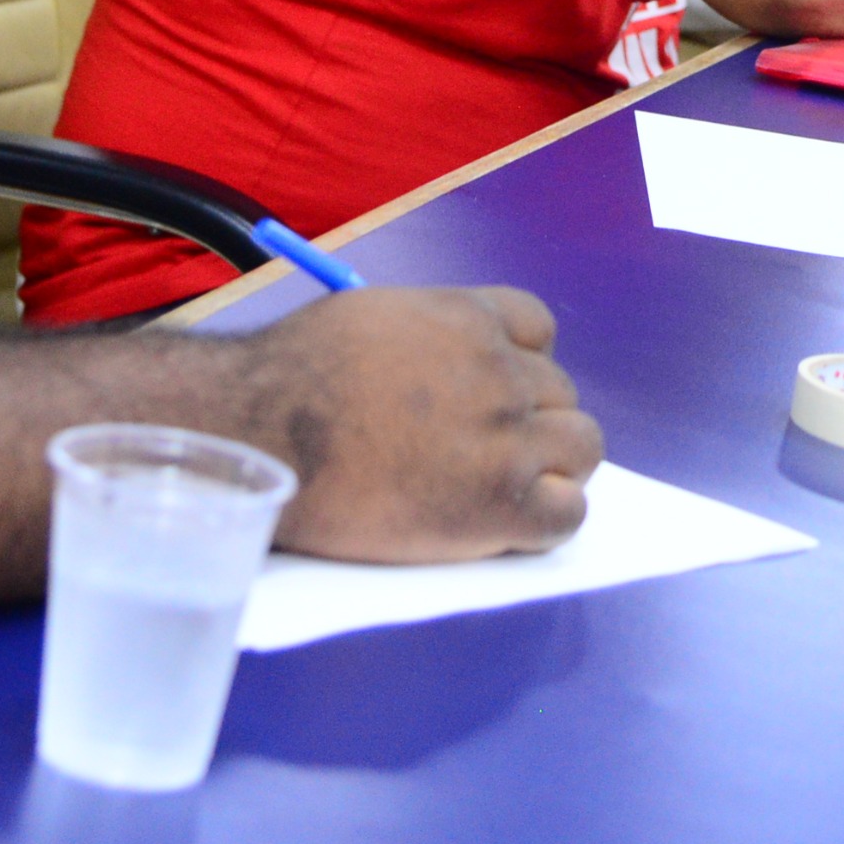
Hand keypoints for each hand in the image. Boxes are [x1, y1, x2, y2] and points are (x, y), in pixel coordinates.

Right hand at [253, 285, 603, 563]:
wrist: (264, 436)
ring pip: (579, 448)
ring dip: (549, 467)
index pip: (539, 331)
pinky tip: (508, 525)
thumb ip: (423, 336)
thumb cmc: (291, 379)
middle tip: (484, 453)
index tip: (494, 393)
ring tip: (501, 490)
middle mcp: (500, 372)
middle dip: (529, 421)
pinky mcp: (501, 504)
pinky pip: (566, 513)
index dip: (521, 364)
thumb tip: (438, 364)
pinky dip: (547, 519)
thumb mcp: (367, 319)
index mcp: (468, 318)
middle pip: (560, 394)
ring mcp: (506, 438)